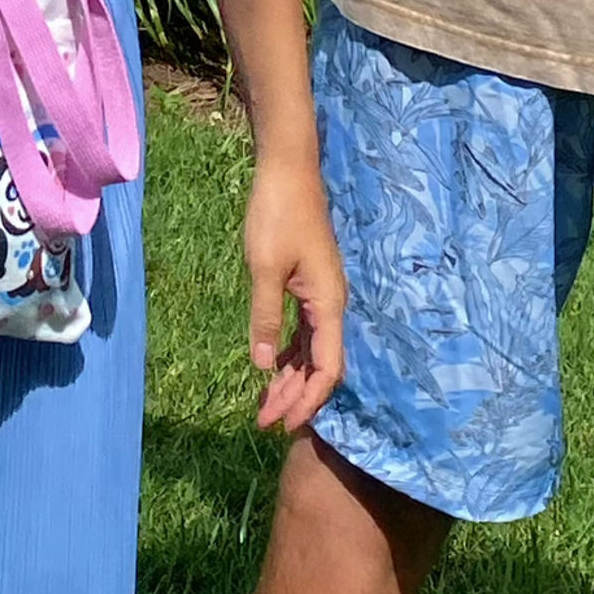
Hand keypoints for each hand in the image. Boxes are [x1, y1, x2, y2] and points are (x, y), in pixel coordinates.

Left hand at [243, 149, 346, 433]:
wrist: (288, 169)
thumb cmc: (277, 214)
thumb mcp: (264, 268)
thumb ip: (265, 317)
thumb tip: (263, 367)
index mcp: (327, 304)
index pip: (327, 370)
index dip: (307, 401)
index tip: (282, 424)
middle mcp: (330, 304)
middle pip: (319, 366)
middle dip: (294, 397)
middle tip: (263, 422)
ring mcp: (320, 295)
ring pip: (311, 350)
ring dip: (290, 379)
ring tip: (264, 404)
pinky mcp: (308, 284)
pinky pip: (303, 331)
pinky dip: (288, 353)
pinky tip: (271, 367)